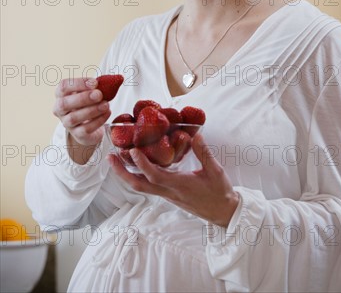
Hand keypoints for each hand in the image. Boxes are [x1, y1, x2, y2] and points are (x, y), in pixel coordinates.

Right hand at [53, 77, 110, 161]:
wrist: (90, 125)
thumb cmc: (89, 103)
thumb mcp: (93, 91)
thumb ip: (102, 84)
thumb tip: (120, 78)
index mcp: (61, 94)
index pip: (63, 86)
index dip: (78, 83)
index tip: (95, 83)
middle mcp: (60, 109)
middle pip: (64, 103)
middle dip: (83, 98)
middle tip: (99, 94)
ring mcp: (67, 123)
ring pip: (74, 118)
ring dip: (92, 110)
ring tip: (106, 105)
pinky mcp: (77, 134)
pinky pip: (85, 129)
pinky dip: (98, 120)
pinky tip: (107, 113)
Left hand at [108, 134, 239, 226]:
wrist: (223, 213)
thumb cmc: (219, 192)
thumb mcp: (215, 170)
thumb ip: (204, 152)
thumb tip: (195, 134)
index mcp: (180, 185)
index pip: (156, 176)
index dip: (143, 164)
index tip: (133, 151)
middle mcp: (169, 192)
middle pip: (139, 186)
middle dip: (122, 172)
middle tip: (109, 157)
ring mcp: (167, 194)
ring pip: (141, 187)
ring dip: (126, 174)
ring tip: (115, 159)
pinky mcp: (168, 195)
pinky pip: (148, 186)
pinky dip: (137, 175)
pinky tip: (134, 165)